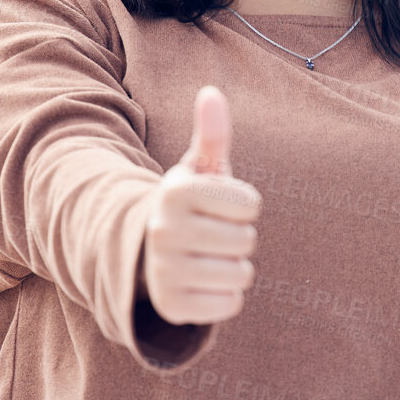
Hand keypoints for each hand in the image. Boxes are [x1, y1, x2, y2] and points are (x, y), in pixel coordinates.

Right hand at [138, 85, 262, 325]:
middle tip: (211, 234)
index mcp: (175, 191)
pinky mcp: (171, 306)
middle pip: (246, 240)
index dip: (243, 205)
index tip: (218, 206)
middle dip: (238, 237)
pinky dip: (225, 297)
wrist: (149, 252)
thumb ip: (212, 134)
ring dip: (233, 268)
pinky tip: (203, 283)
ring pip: (241, 274)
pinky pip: (229, 304)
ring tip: (208, 257)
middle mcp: (163, 230)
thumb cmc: (191, 205)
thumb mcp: (200, 170)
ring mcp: (164, 270)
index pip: (250, 205)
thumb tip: (211, 93)